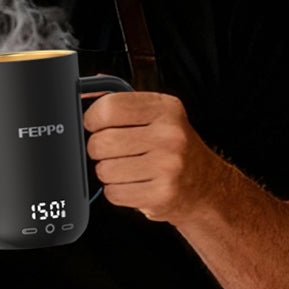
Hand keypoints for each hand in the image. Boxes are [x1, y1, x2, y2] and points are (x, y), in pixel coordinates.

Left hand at [83, 90, 247, 225]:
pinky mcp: (162, 194)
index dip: (92, 119)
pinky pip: (114, 193)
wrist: (206, 186)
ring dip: (108, 173)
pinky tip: (135, 184)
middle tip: (113, 152)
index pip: (108, 107)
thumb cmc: (174, 149)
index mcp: (166, 108)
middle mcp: (170, 135)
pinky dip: (117, 191)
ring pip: (104, 170)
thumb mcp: (157, 116)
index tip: (95, 125)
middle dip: (98, 150)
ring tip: (128, 169)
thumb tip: (82, 94)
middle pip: (101, 142)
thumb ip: (122, 103)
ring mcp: (168, 166)